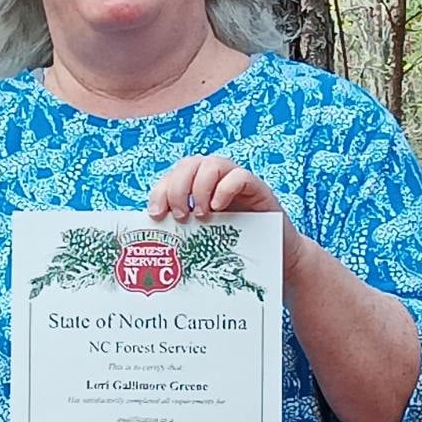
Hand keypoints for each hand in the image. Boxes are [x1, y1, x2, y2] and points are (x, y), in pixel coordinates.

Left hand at [147, 155, 310, 277]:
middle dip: (178, 188)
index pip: (172, 177)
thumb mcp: (201, 239)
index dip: (160, 191)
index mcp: (196, 188)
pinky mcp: (257, 188)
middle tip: (181, 216)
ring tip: (201, 215)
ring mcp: (235, 180)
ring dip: (200, 188)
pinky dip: (225, 189)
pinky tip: (219, 208)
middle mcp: (214, 179)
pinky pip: (240, 176)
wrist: (274, 258)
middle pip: (188, 164)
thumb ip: (181, 233)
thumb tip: (147, 246)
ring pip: (212, 163)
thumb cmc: (233, 249)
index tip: (156, 214)